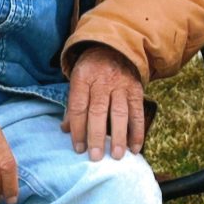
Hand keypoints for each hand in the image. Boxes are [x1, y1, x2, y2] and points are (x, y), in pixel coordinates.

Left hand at [63, 45, 144, 160]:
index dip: (77, 129)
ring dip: (118, 136)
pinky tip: (134, 148)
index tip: (78, 149)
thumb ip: (73, 105)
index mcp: (83, 77)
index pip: (79, 106)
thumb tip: (65, 130)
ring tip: (116, 155)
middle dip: (96, 135)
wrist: (114, 46)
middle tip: (95, 157)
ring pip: (120, 113)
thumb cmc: (91, 69)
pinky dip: (137, 131)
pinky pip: (137, 112)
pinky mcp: (136, 89)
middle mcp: (102, 80)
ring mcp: (121, 84)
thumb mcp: (77, 80)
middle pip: (98, 111)